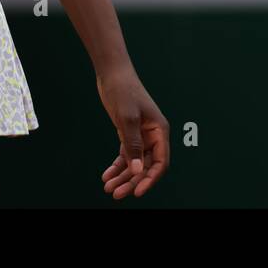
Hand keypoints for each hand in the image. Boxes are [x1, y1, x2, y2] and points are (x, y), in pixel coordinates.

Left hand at [95, 64, 169, 198]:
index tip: (137, 191)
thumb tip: (138, 170)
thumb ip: (133, 145)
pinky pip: (125, 154)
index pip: (160, 162)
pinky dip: (117, 166)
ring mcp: (141, 135)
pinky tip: (107, 175)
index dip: (150, 179)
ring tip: (108, 188)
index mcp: (159, 131)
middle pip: (146, 166)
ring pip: (135, 162)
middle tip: (116, 194)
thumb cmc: (123, 91)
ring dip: (123, 176)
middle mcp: (153, 135)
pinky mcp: (128, 133)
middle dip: (132, 181)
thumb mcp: (127, 118)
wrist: (112, 73)